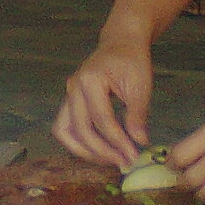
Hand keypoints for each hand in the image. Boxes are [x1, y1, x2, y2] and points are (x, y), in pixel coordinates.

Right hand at [52, 39, 152, 167]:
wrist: (121, 43)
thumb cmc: (132, 60)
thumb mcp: (140, 86)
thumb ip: (137, 115)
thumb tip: (139, 143)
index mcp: (90, 80)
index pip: (101, 120)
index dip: (117, 142)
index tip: (133, 156)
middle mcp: (73, 88)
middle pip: (80, 129)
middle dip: (101, 151)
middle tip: (123, 162)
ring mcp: (69, 94)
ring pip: (64, 131)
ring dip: (85, 150)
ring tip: (109, 159)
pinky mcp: (71, 101)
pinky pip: (68, 127)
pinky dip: (81, 142)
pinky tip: (101, 149)